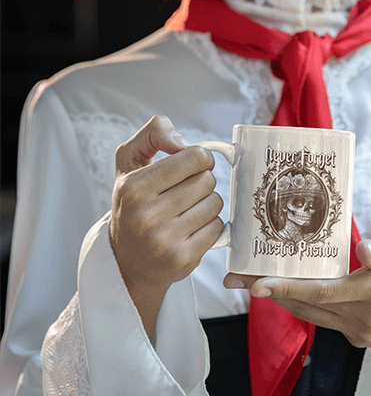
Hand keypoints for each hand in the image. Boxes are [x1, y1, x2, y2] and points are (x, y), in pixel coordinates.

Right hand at [110, 115, 223, 336]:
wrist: (127, 261)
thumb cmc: (132, 204)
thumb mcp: (129, 162)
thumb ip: (154, 134)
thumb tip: (183, 143)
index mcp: (134, 188)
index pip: (194, 157)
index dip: (200, 157)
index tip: (193, 165)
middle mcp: (148, 215)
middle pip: (207, 180)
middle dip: (202, 181)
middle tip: (186, 190)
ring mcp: (166, 240)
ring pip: (215, 203)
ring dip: (206, 203)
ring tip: (186, 209)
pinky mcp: (184, 259)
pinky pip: (218, 227)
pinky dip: (209, 224)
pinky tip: (191, 228)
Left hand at [224, 236, 370, 374]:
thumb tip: (362, 251)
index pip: (323, 291)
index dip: (288, 288)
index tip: (258, 284)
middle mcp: (362, 316)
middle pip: (306, 304)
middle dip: (268, 290)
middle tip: (234, 277)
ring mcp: (358, 331)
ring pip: (309, 314)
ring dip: (278, 298)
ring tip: (246, 281)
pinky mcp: (356, 337)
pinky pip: (322, 319)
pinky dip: (300, 304)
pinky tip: (283, 288)